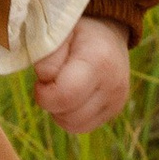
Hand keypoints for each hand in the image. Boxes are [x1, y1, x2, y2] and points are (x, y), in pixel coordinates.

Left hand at [32, 15, 131, 135]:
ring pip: (73, 126)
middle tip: (52, 82)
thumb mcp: (58, 33)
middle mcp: (113, 85)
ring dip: (59, 111)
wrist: (107, 34)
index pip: (64, 96)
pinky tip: (71, 97)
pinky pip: (82, 127)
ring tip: (62, 88)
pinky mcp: (114, 110)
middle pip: (68, 117)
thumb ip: (47, 56)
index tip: (42, 80)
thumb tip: (46, 81)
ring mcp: (116, 100)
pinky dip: (70, 116)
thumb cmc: (76, 32)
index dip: (44, 94)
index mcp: (98, 61)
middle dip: (51, 103)